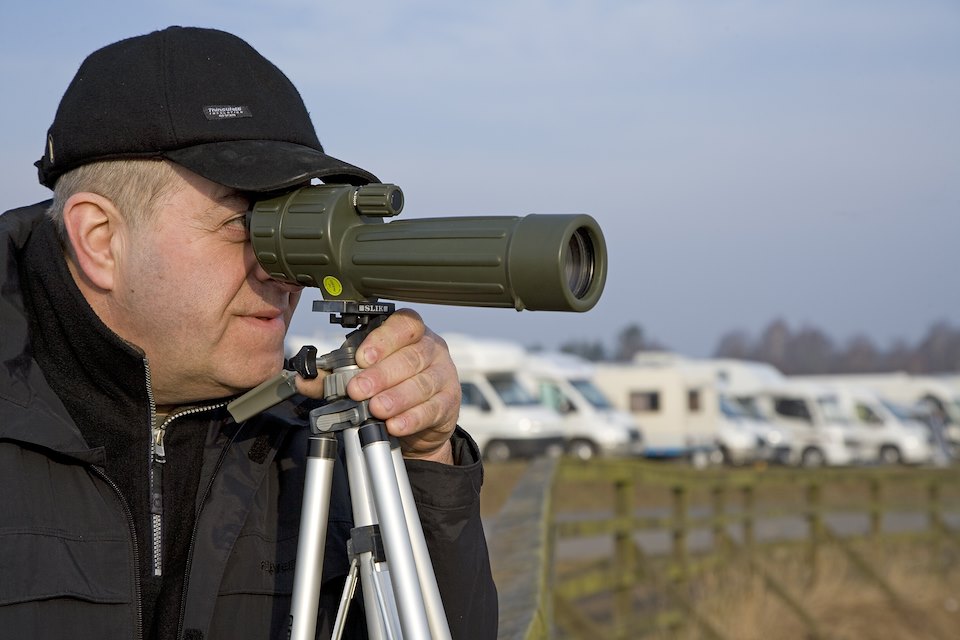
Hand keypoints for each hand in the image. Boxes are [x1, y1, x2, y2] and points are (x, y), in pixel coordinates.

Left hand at [295, 309, 458, 463]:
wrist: (417, 419)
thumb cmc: (390, 385)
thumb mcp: (363, 375)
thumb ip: (333, 376)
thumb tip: (305, 379)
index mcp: (408, 332)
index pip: (403, 325)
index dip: (383, 340)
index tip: (362, 357)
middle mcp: (430, 348)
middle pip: (411, 357)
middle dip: (382, 374)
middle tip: (358, 390)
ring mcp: (443, 374)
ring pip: (422, 383)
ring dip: (397, 398)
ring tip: (376, 409)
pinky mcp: (449, 402)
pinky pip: (433, 408)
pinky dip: (412, 418)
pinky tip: (396, 425)